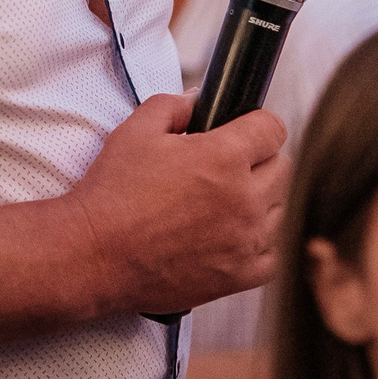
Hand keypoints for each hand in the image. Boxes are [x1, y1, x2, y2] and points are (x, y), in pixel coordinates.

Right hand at [66, 94, 289, 315]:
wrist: (95, 254)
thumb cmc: (112, 192)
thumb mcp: (135, 131)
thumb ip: (173, 106)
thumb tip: (197, 102)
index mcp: (224, 157)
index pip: (273, 129)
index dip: (257, 124)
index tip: (243, 131)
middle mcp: (244, 198)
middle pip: (282, 168)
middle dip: (259, 161)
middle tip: (227, 166)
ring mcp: (245, 240)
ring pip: (278, 210)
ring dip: (259, 202)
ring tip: (224, 204)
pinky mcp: (239, 276)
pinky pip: (271, 256)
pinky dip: (257, 246)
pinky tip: (230, 238)